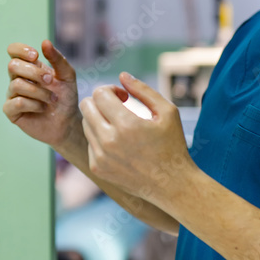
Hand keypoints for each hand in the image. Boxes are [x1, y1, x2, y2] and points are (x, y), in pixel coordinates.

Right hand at [3, 39, 79, 149]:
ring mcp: (13, 95)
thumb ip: (58, 59)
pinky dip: (33, 104)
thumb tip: (45, 42)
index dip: (21, 50)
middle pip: (13, 66)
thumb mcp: (67, 76)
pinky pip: (16, 102)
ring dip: (39, 91)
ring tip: (52, 99)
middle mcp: (18, 79)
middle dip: (34, 72)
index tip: (36, 56)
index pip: (13, 51)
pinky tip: (42, 108)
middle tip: (50, 81)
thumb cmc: (66, 98)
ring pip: (17, 85)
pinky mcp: (12, 112)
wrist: (68, 122)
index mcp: (29, 67)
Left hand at [79, 72, 192, 203]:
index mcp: (126, 124)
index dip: (111, 90)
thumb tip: (122, 75)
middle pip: (86, 106)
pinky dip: (100, 138)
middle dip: (100, 101)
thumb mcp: (167, 112)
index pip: (100, 93)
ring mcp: (101, 157)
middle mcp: (109, 141)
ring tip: (120, 125)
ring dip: (99, 118)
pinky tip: (119, 143)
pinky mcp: (98, 169)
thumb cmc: (173, 145)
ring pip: (86, 124)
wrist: (172, 184)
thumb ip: (143, 90)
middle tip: (117, 107)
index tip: (124, 97)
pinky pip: (89, 142)